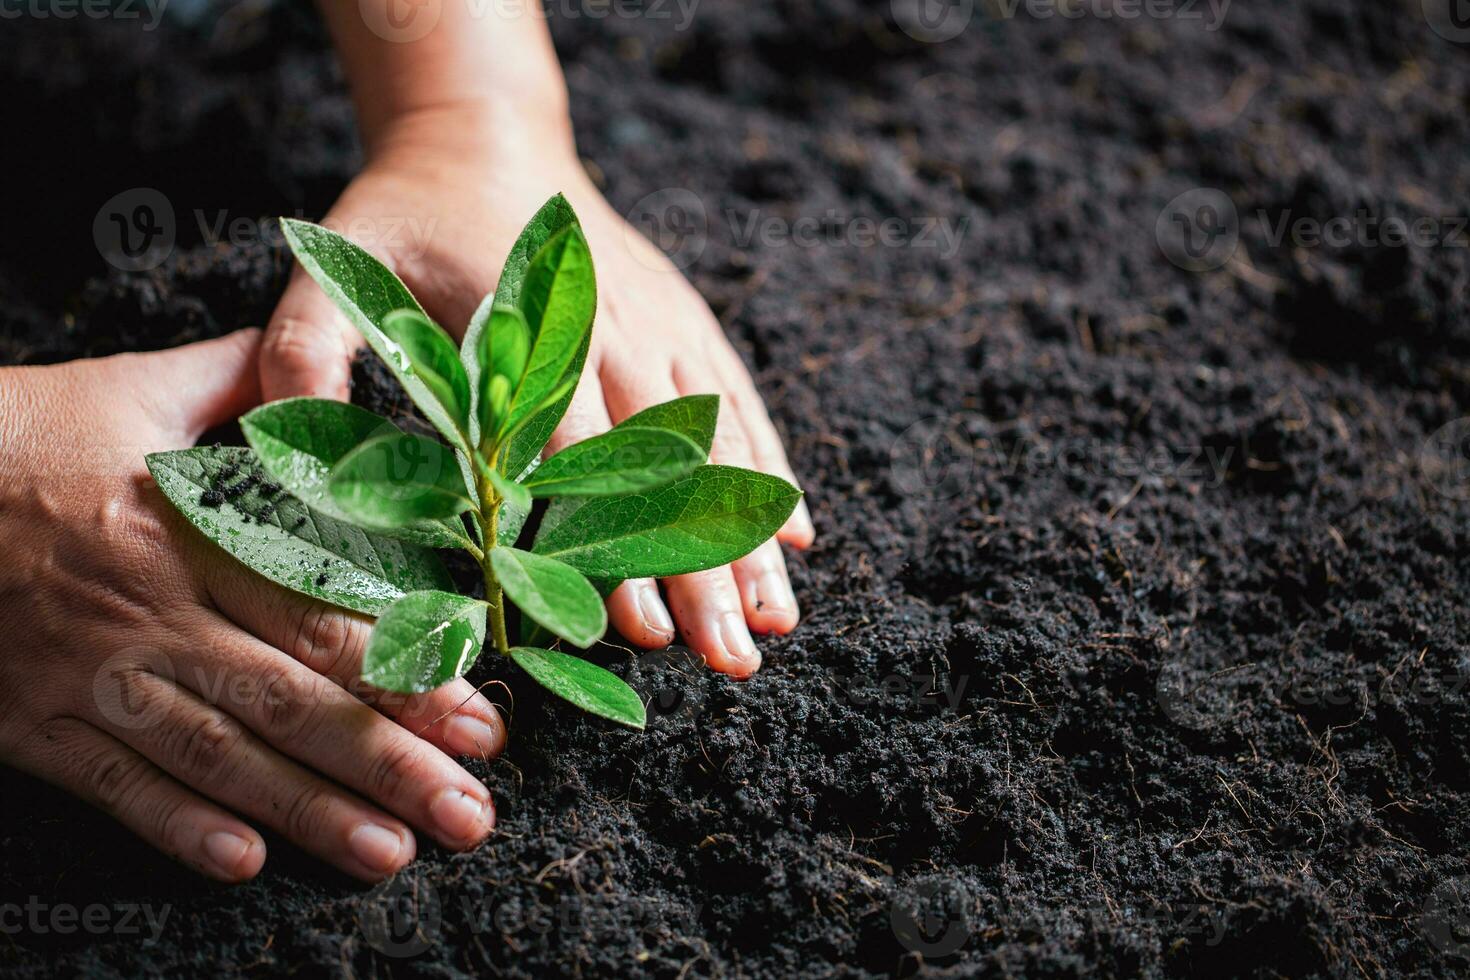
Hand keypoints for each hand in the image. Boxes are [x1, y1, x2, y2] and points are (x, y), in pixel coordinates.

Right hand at [0, 330, 504, 881]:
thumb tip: (316, 355)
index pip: (321, 615)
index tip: (478, 715)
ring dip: (310, 811)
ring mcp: (89, 674)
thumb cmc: (17, 435)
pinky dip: (175, 827)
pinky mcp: (31, 720)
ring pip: (218, 757)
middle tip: (468, 813)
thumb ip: (239, 378)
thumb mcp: (134, 390)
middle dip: (389, 762)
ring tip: (390, 851)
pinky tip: (244, 864)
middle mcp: (150, 613)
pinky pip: (112, 784)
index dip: (406, 672)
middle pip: (291, 700)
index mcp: (188, 532)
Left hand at [261, 104, 814, 677]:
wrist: (486, 134)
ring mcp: (661, 327)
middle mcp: (613, 334)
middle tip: (726, 663)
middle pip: (670, 468)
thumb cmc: (406, 216)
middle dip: (703, 571)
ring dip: (750, 538)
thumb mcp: (335, 270)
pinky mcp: (685, 322)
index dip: (609, 544)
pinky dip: (770, 470)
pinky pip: (738, 404)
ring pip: (719, 447)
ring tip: (776, 625)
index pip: (579, 459)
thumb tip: (278, 445)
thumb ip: (304, 353)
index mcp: (531, 334)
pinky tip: (798, 536)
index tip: (637, 628)